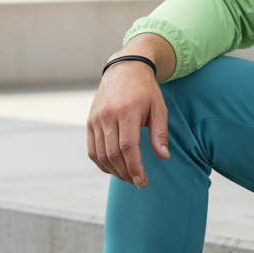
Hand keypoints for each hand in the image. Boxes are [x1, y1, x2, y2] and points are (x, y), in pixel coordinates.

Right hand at [87, 35, 174, 186]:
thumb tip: (163, 157)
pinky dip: (101, 163)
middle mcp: (108, 115)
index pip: (128, 146)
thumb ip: (160, 133)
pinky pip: (92, 149)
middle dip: (126, 173)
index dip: (134, 167)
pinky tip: (114, 169)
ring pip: (100, 154)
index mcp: (127, 111)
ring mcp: (96, 119)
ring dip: (114, 171)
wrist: (125, 69)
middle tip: (138, 183)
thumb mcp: (159, 108)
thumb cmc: (146, 90)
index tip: (142, 181)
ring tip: (129, 177)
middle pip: (113, 153)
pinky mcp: (90, 122)